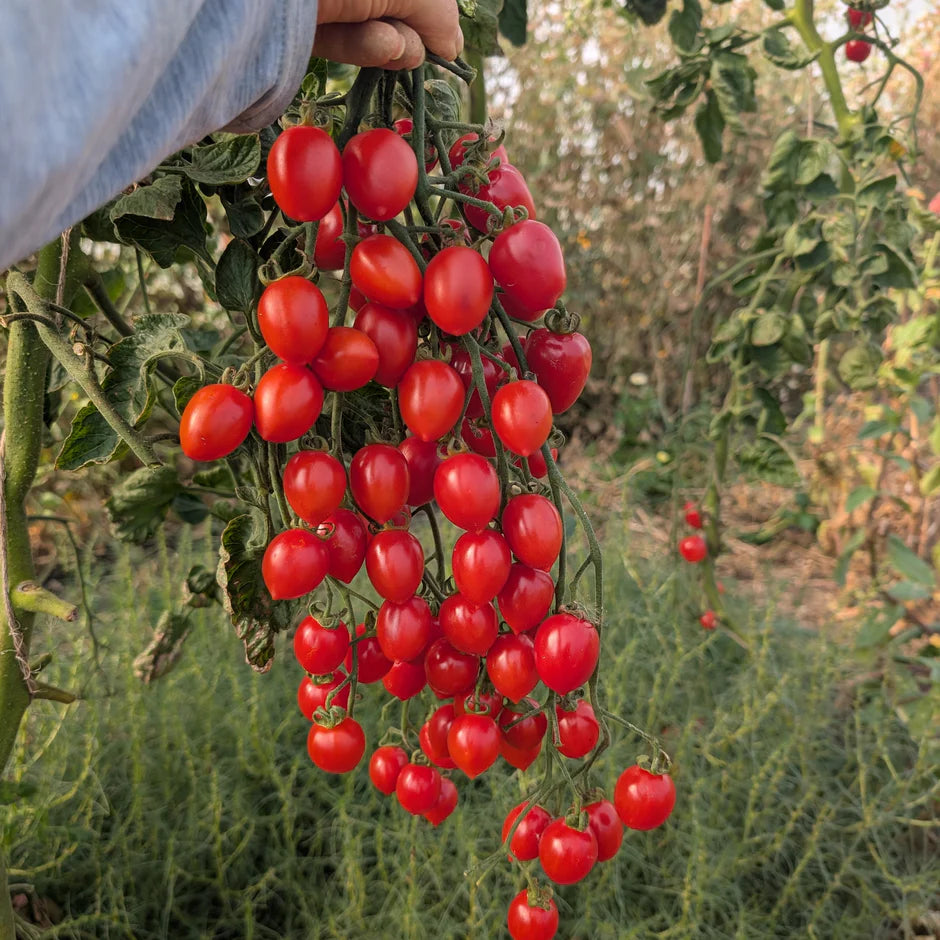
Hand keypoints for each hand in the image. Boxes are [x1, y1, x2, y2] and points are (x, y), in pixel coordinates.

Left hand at [314, 0, 462, 68]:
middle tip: (418, 43)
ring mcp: (327, 0)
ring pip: (372, 27)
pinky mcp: (304, 24)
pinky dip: (365, 48)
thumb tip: (451, 48)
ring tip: (392, 43)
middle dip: (412, 29)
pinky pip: (341, 39)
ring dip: (392, 44)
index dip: (433, 14)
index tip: (445, 44)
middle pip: (396, 8)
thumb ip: (437, 14)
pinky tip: (379, 46)